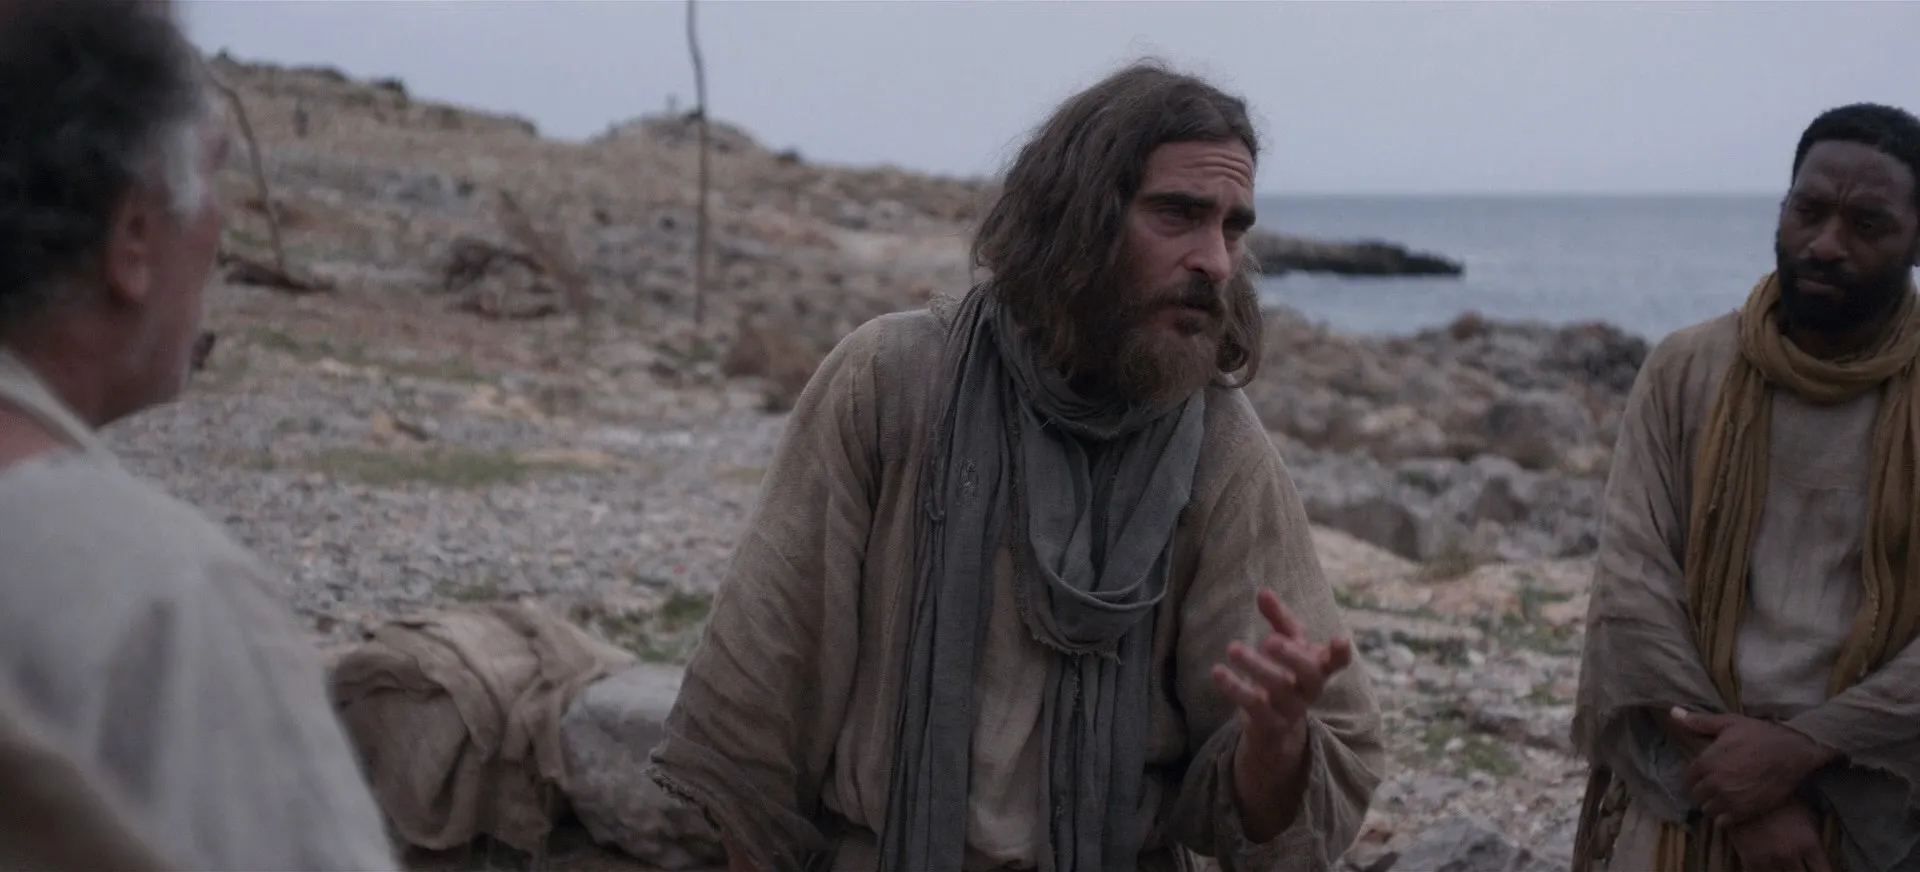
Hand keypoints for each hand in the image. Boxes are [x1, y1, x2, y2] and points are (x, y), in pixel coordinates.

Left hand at [1211, 589, 1351, 758]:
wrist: (1275, 726)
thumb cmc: (1285, 674)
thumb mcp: (1287, 646)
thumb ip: (1278, 618)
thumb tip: (1263, 591)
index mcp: (1318, 668)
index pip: (1337, 662)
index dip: (1340, 653)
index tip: (1340, 639)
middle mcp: (1310, 689)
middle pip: (1309, 674)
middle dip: (1291, 656)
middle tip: (1270, 641)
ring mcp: (1292, 709)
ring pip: (1278, 688)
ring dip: (1256, 667)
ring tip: (1233, 648)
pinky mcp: (1269, 723)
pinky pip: (1253, 705)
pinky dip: (1235, 687)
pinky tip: (1218, 671)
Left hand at [1672, 708, 1838, 827]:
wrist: (1795, 752)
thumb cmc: (1761, 735)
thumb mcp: (1729, 723)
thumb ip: (1699, 722)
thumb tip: (1673, 712)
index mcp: (1706, 762)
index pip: (1688, 778)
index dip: (1695, 777)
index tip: (1703, 775)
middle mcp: (1714, 783)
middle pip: (1696, 796)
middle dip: (1702, 791)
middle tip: (1713, 787)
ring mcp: (1730, 799)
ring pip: (1708, 810)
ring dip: (1712, 805)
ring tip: (1722, 799)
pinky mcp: (1746, 811)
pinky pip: (1723, 822)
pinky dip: (1725, 818)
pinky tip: (1733, 808)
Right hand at [1725, 799, 1830, 871]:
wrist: (1744, 792)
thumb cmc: (1779, 799)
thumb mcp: (1807, 812)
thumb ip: (1816, 833)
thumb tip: (1821, 847)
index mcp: (1808, 844)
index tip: (1819, 870)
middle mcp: (1790, 855)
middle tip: (1800, 866)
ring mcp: (1769, 860)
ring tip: (1785, 866)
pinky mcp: (1750, 860)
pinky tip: (1770, 867)